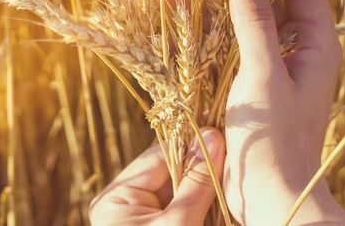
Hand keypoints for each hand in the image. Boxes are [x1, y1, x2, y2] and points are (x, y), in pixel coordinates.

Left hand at [89, 128, 224, 224]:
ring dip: (204, 181)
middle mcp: (124, 203)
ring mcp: (140, 217)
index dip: (190, 143)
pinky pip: (181, 205)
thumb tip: (213, 136)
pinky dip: (201, 200)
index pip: (158, 157)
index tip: (218, 128)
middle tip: (229, 144)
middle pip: (169, 171)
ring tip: (229, 163)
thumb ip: (196, 183)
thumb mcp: (178, 224)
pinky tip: (221, 189)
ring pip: (179, 188)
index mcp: (115, 198)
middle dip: (199, 162)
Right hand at [224, 0, 344, 224]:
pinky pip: (237, 44)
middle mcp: (300, 49)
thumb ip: (256, 22)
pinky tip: (190, 22)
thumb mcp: (265, 73)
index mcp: (317, 43)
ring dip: (225, 2)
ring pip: (253, 19)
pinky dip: (216, 30)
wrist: (270, 194)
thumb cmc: (276, 139)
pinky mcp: (254, 81)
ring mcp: (276, 64)